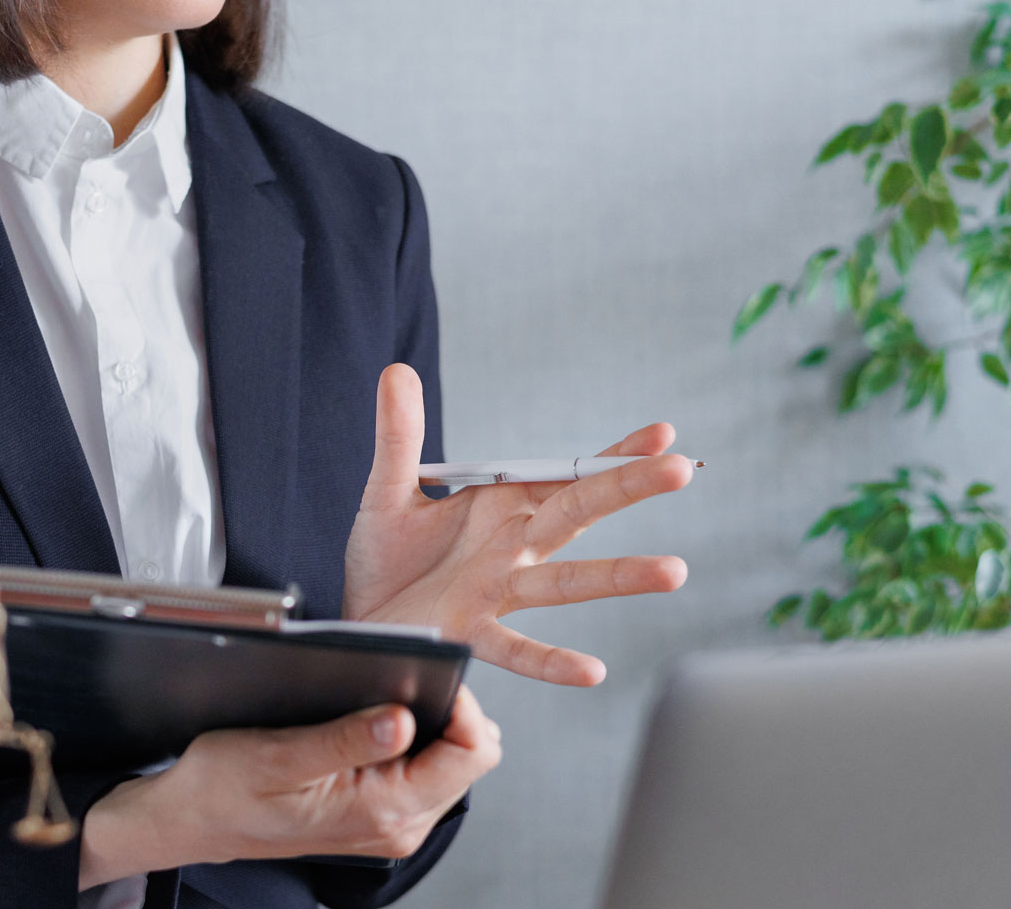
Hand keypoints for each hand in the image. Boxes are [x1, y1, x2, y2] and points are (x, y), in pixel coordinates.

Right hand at [77, 686, 500, 887]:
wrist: (194, 818)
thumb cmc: (225, 785)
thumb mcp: (279, 754)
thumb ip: (347, 740)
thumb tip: (404, 719)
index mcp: (382, 811)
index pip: (471, 755)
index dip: (460, 704)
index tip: (425, 669)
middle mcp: (397, 826)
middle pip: (468, 757)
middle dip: (444, 709)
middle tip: (399, 675)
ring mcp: (390, 824)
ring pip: (448, 762)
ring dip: (425, 721)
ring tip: (379, 694)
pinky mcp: (378, 814)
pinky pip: (421, 769)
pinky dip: (407, 737)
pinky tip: (369, 717)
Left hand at [342, 363, 691, 685]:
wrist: (356, 618)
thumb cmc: (384, 557)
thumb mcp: (387, 488)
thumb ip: (398, 434)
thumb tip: (397, 370)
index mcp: (501, 505)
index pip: (566, 473)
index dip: (612, 455)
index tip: (663, 433)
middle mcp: (512, 546)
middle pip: (577, 511)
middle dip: (627, 487)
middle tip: (684, 468)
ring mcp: (497, 590)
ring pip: (564, 580)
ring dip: (617, 575)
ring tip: (674, 571)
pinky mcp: (470, 631)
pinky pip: (516, 649)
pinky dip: (552, 662)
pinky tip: (592, 671)